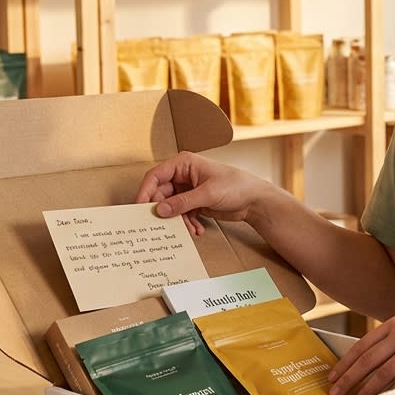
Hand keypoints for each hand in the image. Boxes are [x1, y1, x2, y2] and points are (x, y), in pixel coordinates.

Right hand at [134, 151, 275, 237]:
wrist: (255, 200)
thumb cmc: (236, 187)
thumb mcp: (208, 194)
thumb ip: (183, 202)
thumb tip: (160, 210)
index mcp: (184, 163)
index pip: (156, 176)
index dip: (145, 191)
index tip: (139, 208)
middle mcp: (183, 175)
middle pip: (161, 194)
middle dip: (163, 211)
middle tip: (161, 226)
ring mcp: (188, 189)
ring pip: (170, 207)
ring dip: (177, 220)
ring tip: (188, 230)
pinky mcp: (194, 202)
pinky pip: (181, 214)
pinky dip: (186, 223)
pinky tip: (196, 230)